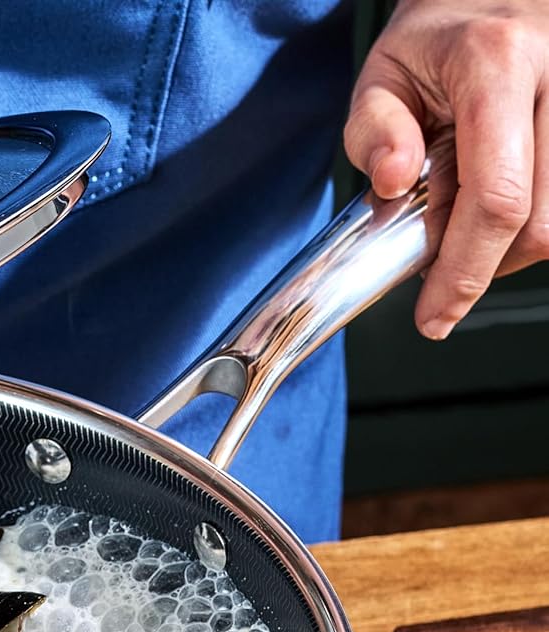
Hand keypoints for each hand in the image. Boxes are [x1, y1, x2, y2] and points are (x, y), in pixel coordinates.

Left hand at [344, 1, 548, 338]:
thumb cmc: (437, 39)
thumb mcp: (382, 76)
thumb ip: (374, 134)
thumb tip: (392, 182)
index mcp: (497, 63)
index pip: (496, 197)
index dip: (465, 273)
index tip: (433, 317)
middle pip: (540, 220)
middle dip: (485, 264)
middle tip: (441, 265)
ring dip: (513, 247)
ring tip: (469, 224)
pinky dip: (535, 220)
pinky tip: (504, 208)